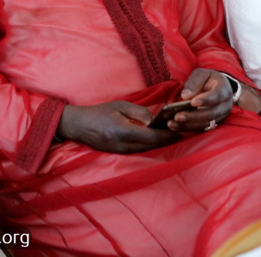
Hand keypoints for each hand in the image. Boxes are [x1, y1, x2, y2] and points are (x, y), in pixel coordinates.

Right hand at [57, 101, 179, 153]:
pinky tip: (157, 139)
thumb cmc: (99, 112)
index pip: (153, 137)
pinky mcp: (121, 155)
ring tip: (173, 136)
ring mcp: (122, 152)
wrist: (79, 125)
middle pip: (153, 146)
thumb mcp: (120, 106)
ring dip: (161, 144)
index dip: (169, 135)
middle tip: (182, 132)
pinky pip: (141, 151)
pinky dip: (151, 146)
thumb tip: (156, 121)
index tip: (181, 130)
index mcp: (123, 131)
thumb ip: (141, 113)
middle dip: (168, 140)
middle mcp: (124, 145)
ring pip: (149, 150)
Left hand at [168, 69, 233, 131]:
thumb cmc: (208, 79)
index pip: (217, 96)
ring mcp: (220, 116)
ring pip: (206, 124)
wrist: (218, 87)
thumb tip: (185, 95)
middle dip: (193, 116)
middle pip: (211, 114)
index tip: (193, 102)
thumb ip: (195, 82)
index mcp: (224, 90)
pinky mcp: (213, 123)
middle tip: (177, 116)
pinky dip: (187, 128)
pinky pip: (201, 128)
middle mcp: (225, 105)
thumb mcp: (202, 74)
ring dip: (188, 125)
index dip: (206, 100)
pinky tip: (174, 126)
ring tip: (172, 123)